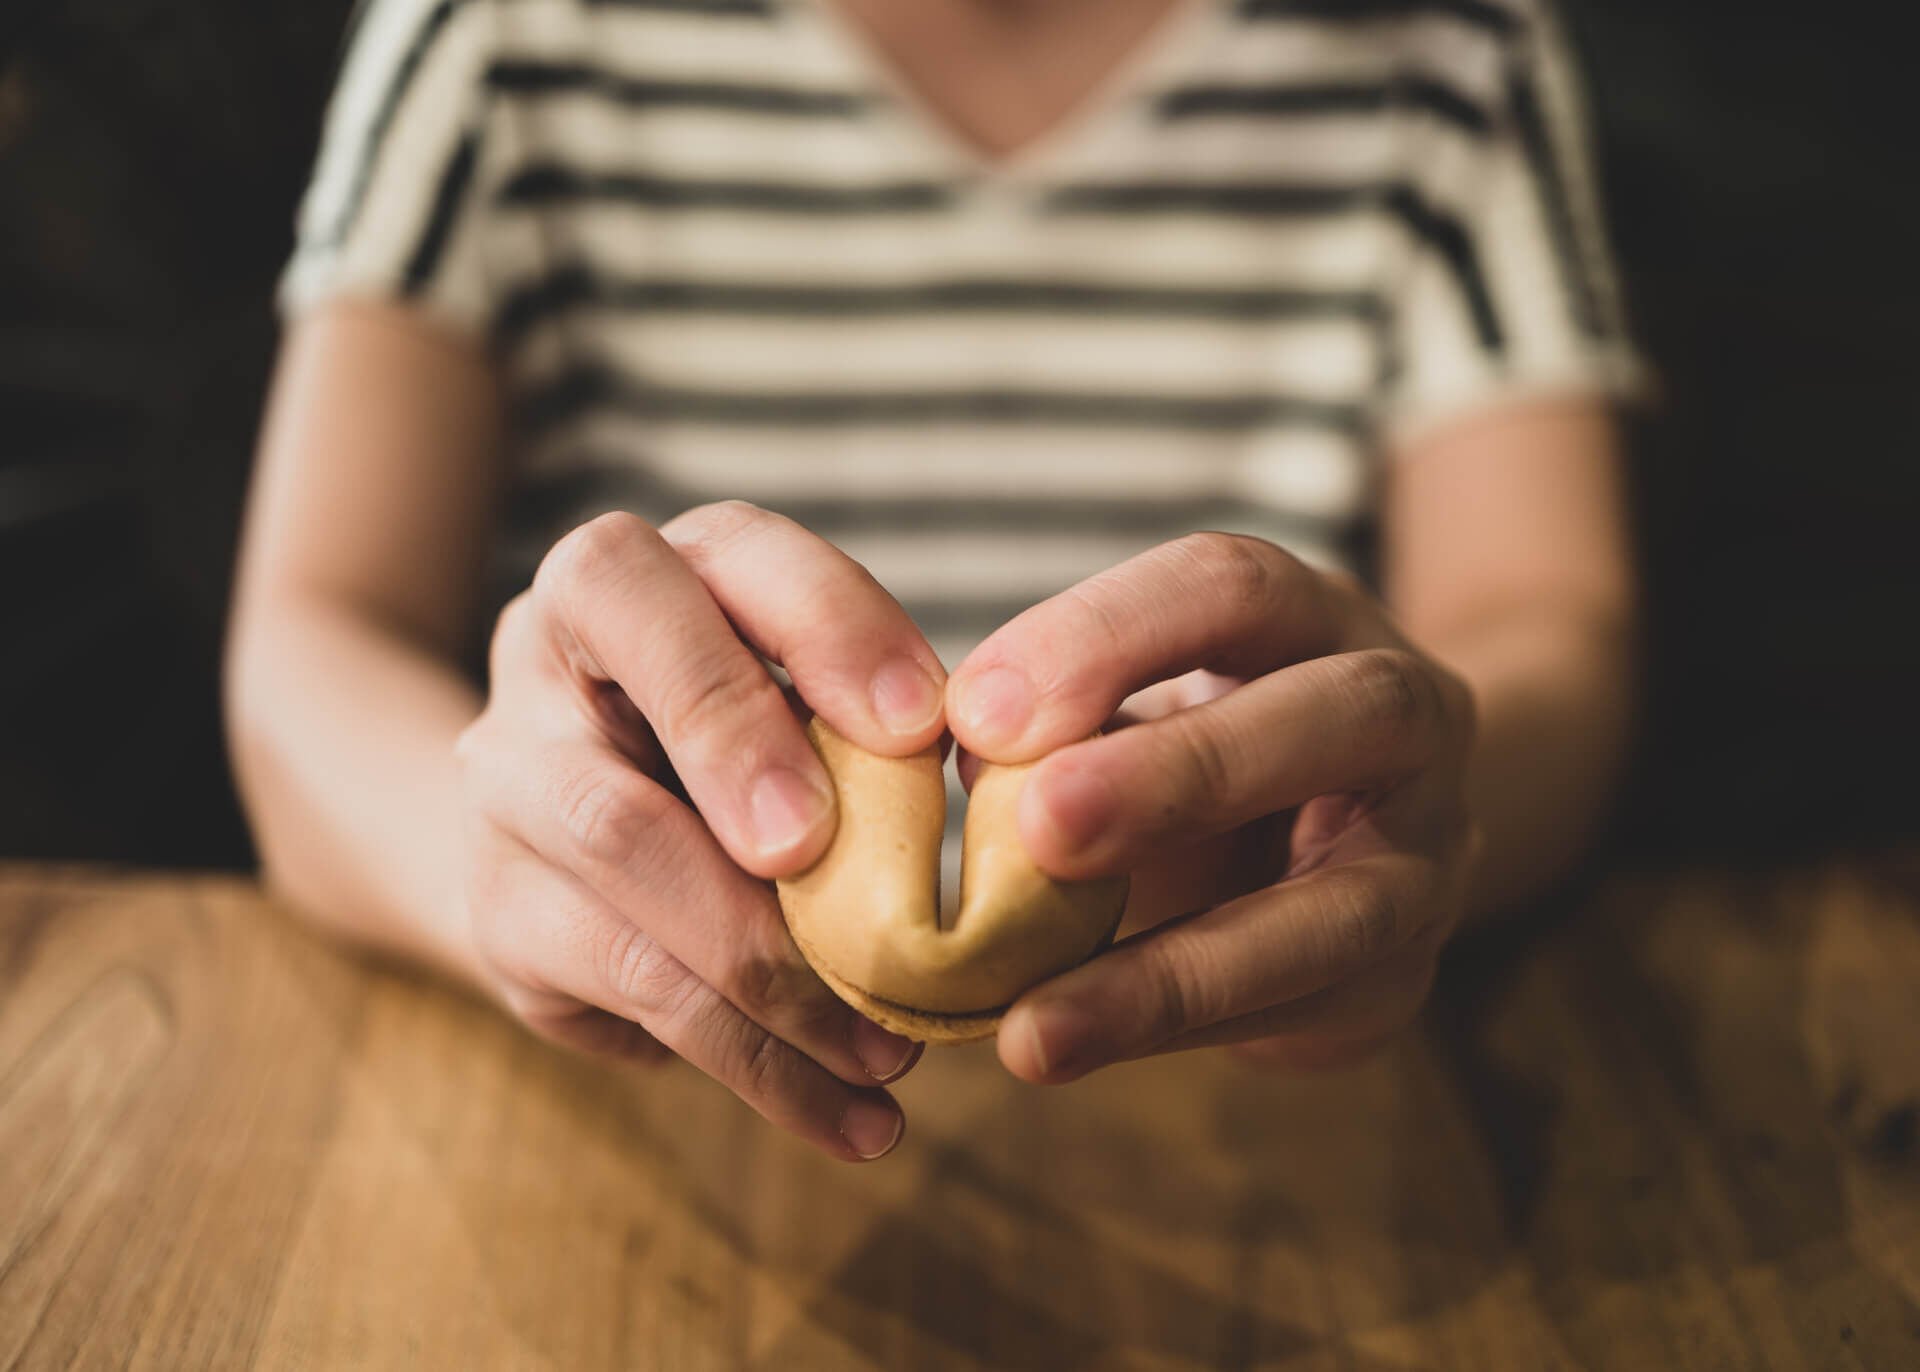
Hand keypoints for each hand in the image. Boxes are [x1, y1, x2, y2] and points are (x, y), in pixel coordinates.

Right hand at [454, 503, 947, 1158]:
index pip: (731, 552)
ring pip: (622, 845)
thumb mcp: (790, 709)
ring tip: (894, 1045)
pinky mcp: (503, 913)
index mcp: (653, 575)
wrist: (552, 846)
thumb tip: (1013, 809)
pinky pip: (631, 988)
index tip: (919, 725)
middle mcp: (556, 653)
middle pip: (643, 676)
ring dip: (771, 959)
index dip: (828, 626)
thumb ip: (866, 732)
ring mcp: (509, 780)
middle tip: (831, 855)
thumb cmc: (727, 757)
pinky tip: (852, 1115)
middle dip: (747, 752)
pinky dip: (757, 1064)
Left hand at [945, 533, 1478, 1081]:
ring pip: (1342, 906)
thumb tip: (967, 752)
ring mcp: (1431, 850)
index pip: (1230, 586)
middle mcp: (1405, 713)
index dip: (1106, 637)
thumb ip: (1066, 723)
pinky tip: (1072, 1045)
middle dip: (1179, 774)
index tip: (975, 711)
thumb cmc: (1201, 750)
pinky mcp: (1409, 973)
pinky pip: (1311, 1009)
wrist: (1348, 835)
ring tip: (1036, 1026)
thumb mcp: (1140, 707)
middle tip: (1038, 824)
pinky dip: (1182, 1031)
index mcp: (1314, 617)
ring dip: (1177, 969)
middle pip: (1334, 716)